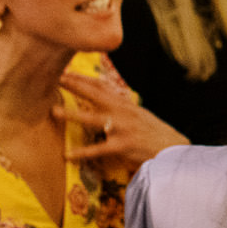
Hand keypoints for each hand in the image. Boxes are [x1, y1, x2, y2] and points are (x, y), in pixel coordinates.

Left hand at [56, 72, 187, 168]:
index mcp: (125, 105)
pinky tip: (68, 155)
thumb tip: (106, 99)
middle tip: (57, 79)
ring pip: (93, 119)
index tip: (67, 72)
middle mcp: (123, 113)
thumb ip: (122, 108)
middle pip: (95, 95)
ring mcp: (122, 128)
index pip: (102, 86)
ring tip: (54, 111)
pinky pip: (98, 149)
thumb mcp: (139, 115)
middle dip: (75, 86)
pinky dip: (82, 152)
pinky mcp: (122, 146)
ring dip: (72, 115)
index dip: (83, 79)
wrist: (172, 149)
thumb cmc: (154, 134)